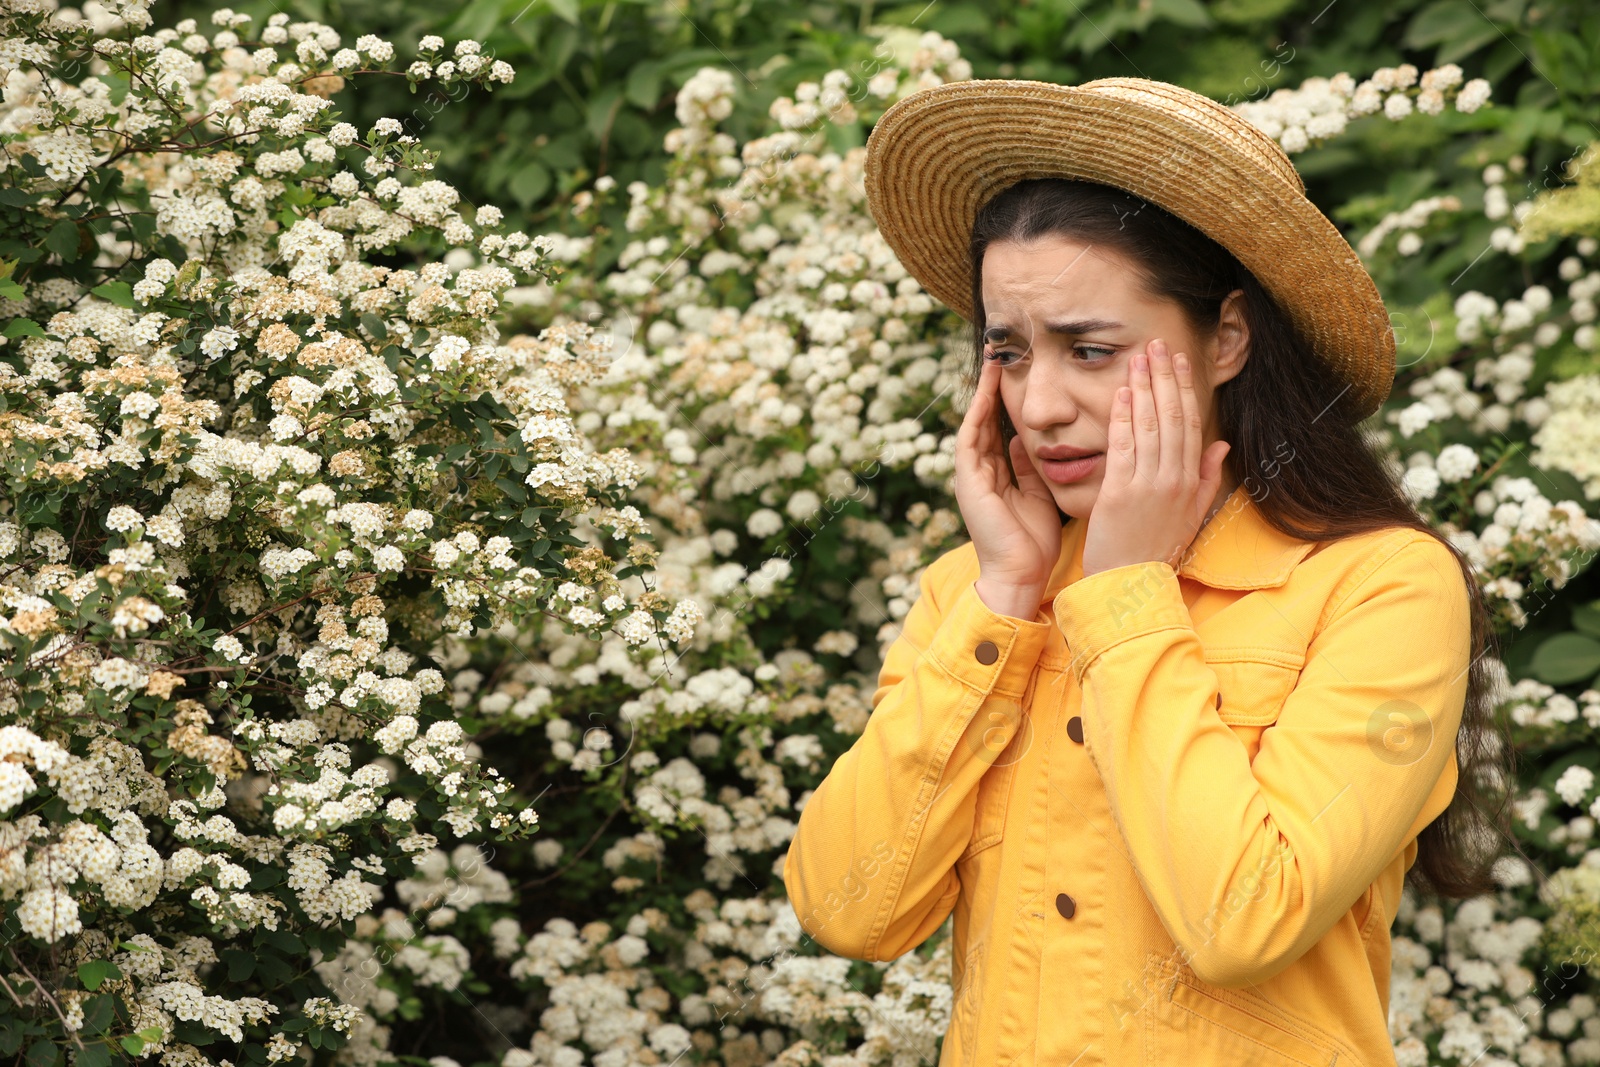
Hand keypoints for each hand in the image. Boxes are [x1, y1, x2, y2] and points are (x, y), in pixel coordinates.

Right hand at [956, 352, 1062, 617]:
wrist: (1021, 575)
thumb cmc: (1033, 542)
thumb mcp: (1037, 494)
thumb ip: (1030, 467)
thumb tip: (1027, 440)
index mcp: (996, 475)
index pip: (1000, 428)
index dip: (1008, 401)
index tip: (1021, 373)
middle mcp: (980, 471)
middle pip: (985, 419)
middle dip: (993, 388)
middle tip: (1003, 353)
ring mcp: (971, 475)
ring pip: (975, 422)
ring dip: (983, 392)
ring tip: (994, 361)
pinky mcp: (968, 480)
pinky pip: (971, 438)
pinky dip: (978, 413)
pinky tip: (988, 390)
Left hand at [1081, 338, 1230, 578]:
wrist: (1130, 585)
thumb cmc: (1156, 549)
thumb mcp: (1191, 515)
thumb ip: (1206, 477)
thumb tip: (1222, 444)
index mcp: (1190, 481)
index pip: (1189, 424)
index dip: (1183, 388)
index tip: (1176, 360)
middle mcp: (1173, 479)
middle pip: (1171, 417)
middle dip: (1163, 377)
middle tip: (1156, 344)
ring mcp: (1147, 486)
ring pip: (1149, 427)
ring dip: (1142, 388)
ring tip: (1137, 358)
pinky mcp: (1120, 494)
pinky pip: (1123, 448)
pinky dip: (1122, 419)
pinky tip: (1120, 394)